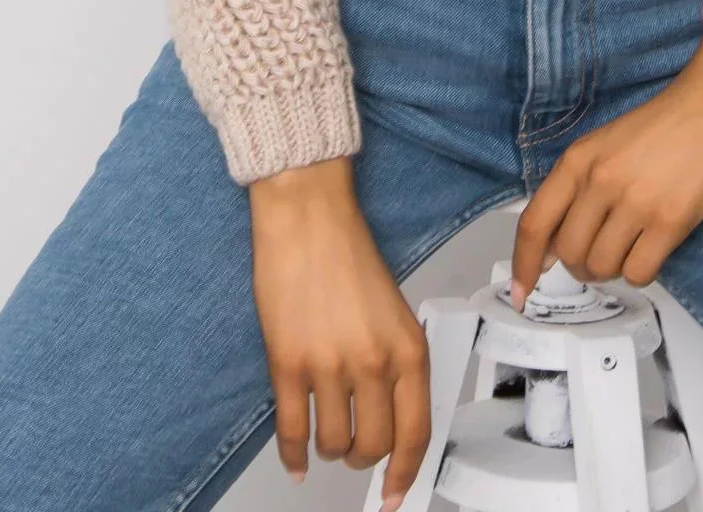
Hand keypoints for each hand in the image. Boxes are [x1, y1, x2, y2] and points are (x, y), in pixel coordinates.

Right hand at [249, 155, 429, 511]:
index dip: (405, 472)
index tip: (395, 492)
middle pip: (373, 445)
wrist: (306, 217)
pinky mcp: (288, 363)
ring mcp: (329, 365)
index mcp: (406, 345)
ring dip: (330, 449)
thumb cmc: (346, 252)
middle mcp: (373, 360)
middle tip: (356, 448)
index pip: (415, 430)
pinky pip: (292, 429)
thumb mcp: (391, 309)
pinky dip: (292, 454)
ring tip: (326, 435)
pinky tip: (295, 459)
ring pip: (333, 443)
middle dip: (364, 457)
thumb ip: (394, 359)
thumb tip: (390, 411)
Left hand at [508, 28, 702, 308]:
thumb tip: (553, 245)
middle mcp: (601, 181)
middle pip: (569, 253)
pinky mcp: (672, 220)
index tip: (520, 292)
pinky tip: (653, 251)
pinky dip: (641, 272)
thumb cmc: (668, 120)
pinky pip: (639, 272)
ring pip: (602, 267)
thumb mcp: (608, 143)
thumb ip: (579, 187)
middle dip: (581, 265)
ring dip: (612, 269)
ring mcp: (636, 202)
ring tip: (629, 248)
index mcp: (580, 158)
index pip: (535, 223)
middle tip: (601, 255)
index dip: (522, 264)